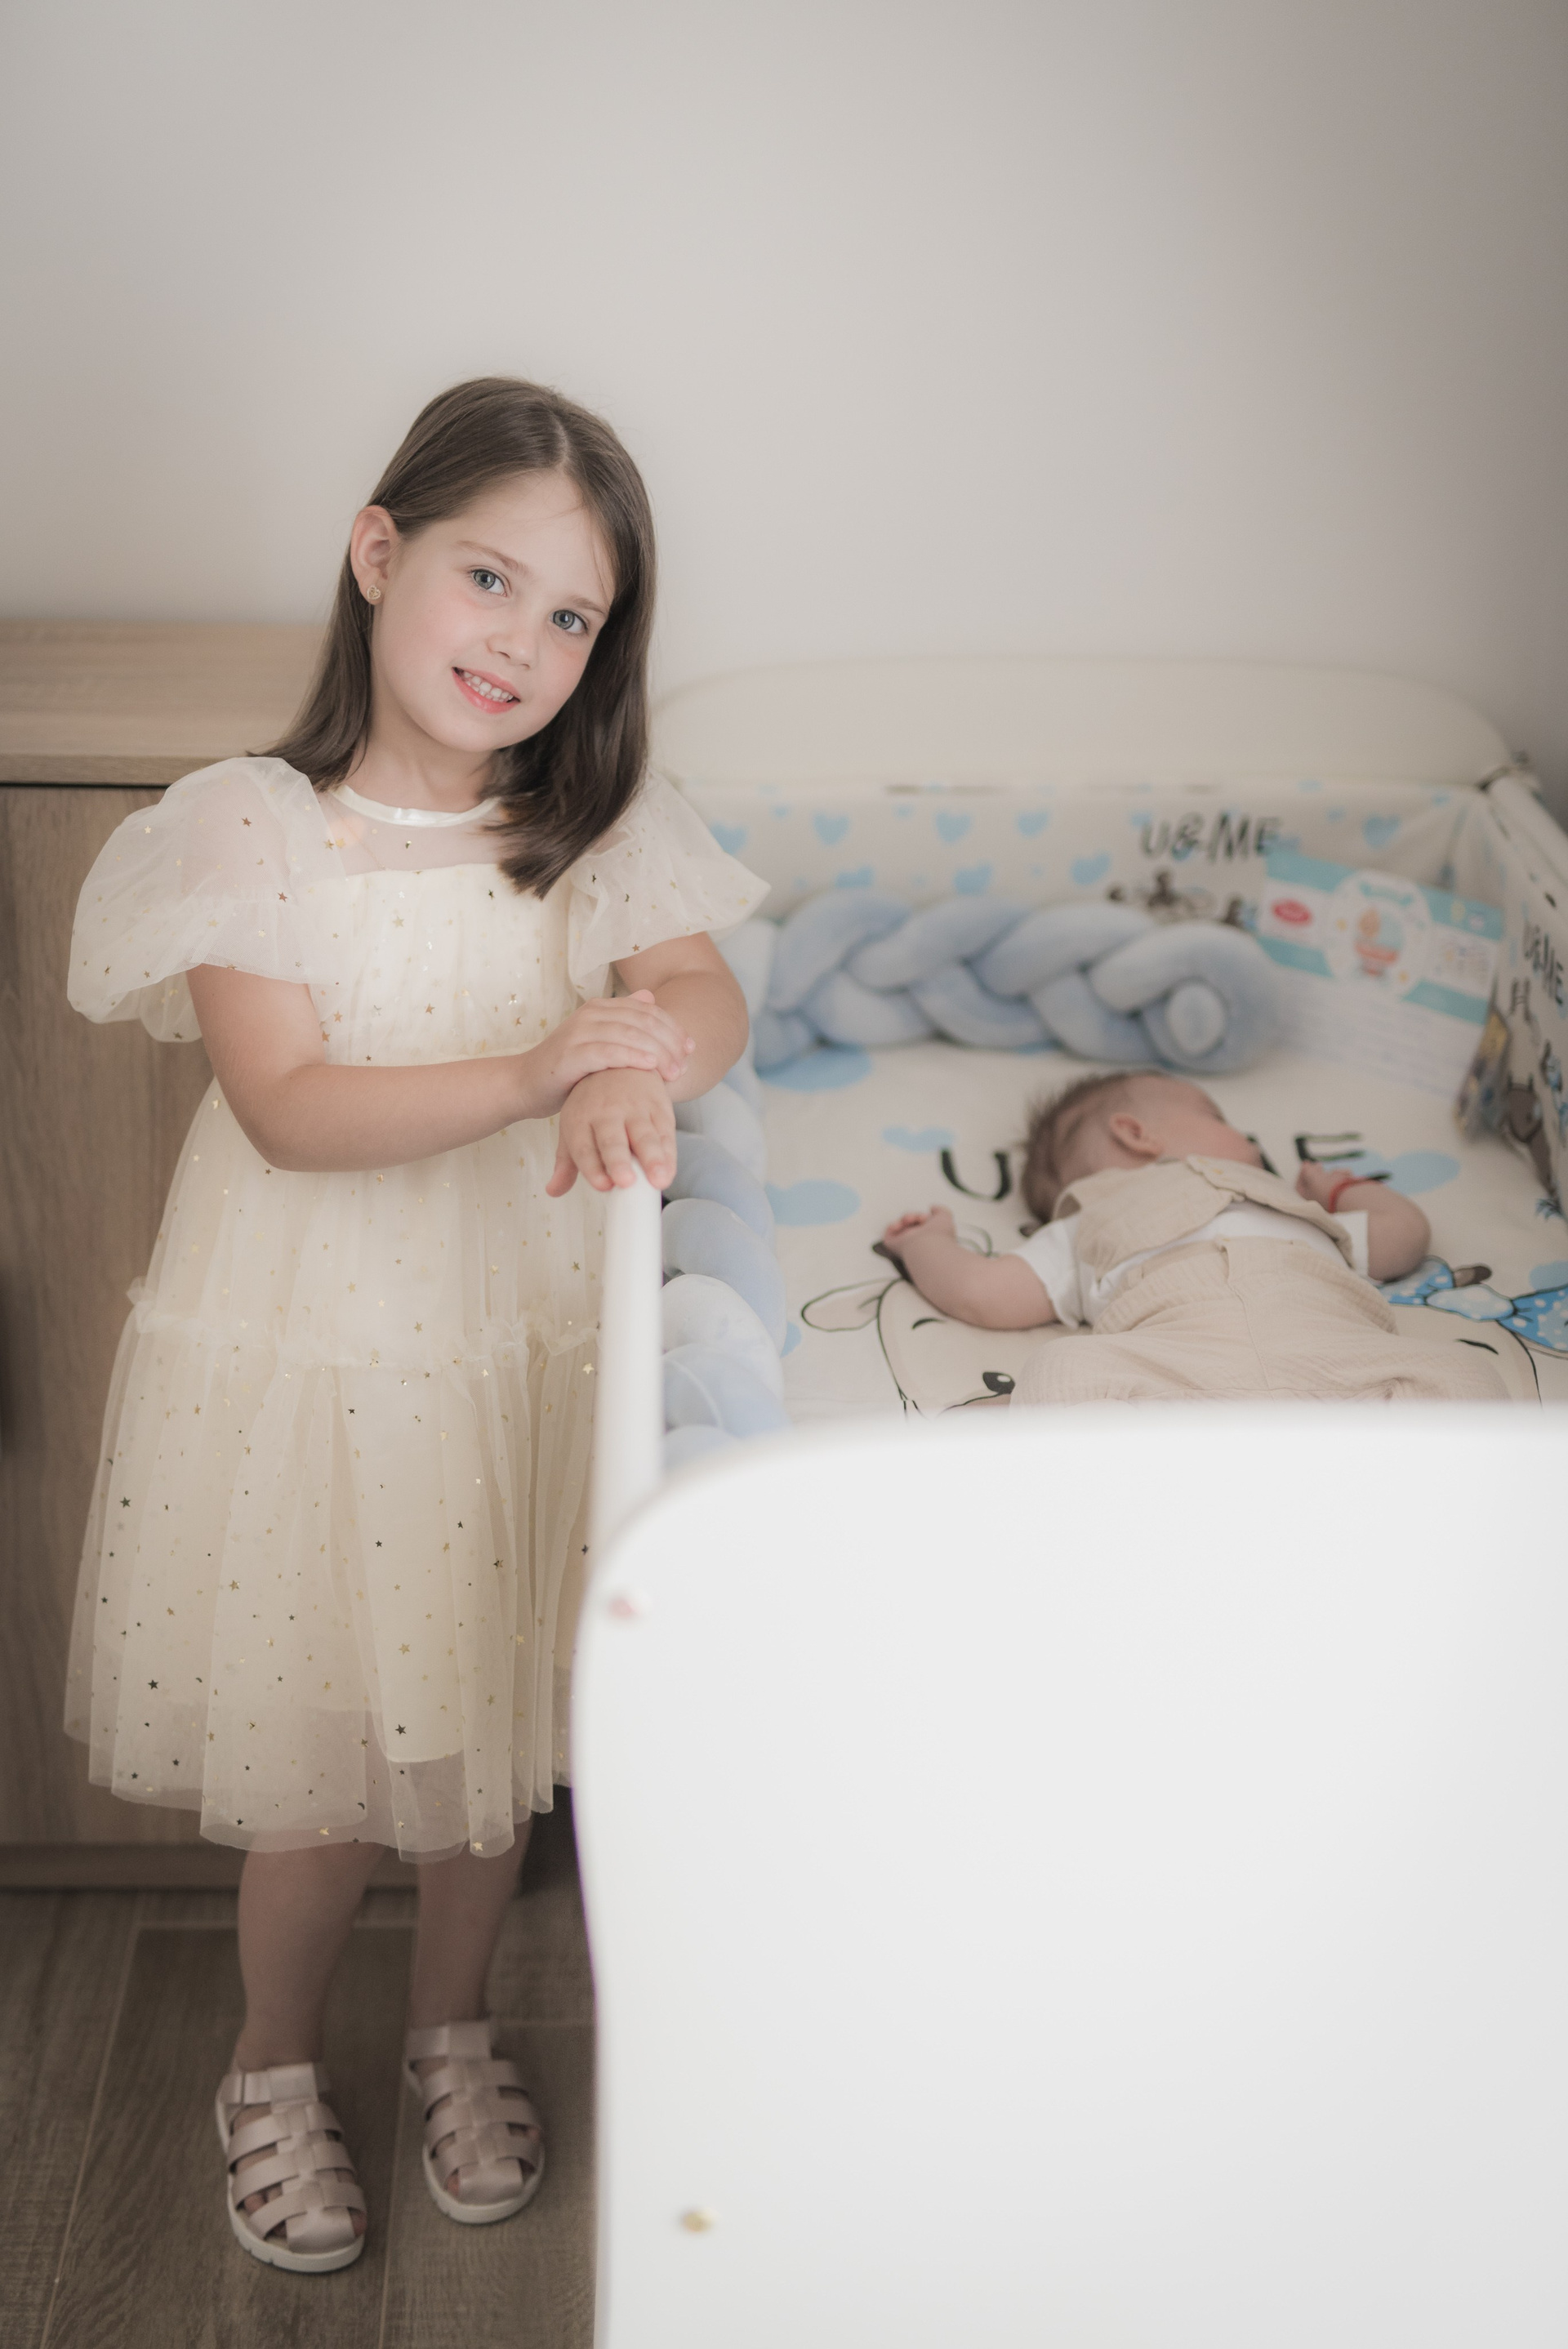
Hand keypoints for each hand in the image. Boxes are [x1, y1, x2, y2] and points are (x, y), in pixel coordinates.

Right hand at [522, 991, 693, 1120]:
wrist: (524, 1084)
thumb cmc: (567, 1069)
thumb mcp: (599, 1043)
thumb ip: (624, 1022)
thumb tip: (650, 997)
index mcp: (601, 1008)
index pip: (648, 1010)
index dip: (673, 1027)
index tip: (691, 1047)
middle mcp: (591, 1014)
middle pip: (643, 1020)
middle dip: (670, 1041)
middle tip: (687, 1062)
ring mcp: (579, 1032)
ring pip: (630, 1034)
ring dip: (658, 1052)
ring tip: (676, 1070)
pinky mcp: (571, 1053)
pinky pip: (609, 1051)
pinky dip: (633, 1056)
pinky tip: (651, 1067)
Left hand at [546, 1068, 676, 1196]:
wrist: (621, 1062)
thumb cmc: (593, 1104)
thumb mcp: (574, 1128)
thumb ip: (566, 1163)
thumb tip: (553, 1191)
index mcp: (580, 1119)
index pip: (583, 1148)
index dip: (593, 1168)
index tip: (603, 1187)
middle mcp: (606, 1112)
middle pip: (612, 1140)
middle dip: (618, 1161)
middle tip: (625, 1181)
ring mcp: (634, 1107)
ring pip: (644, 1135)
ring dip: (652, 1159)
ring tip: (659, 1180)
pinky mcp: (657, 1105)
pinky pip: (665, 1131)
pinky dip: (669, 1153)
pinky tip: (669, 1171)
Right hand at [879, 1206, 956, 1258]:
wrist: (929, 1246)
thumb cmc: (939, 1234)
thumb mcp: (945, 1217)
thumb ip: (940, 1210)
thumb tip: (932, 1208)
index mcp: (929, 1238)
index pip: (922, 1225)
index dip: (923, 1216)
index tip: (926, 1217)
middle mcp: (918, 1242)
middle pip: (911, 1224)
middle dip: (913, 1216)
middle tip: (918, 1218)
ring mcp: (906, 1244)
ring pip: (901, 1227)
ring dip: (905, 1218)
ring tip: (909, 1220)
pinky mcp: (895, 1246)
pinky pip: (888, 1236)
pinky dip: (891, 1227)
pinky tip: (899, 1225)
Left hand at [1295, 1161, 1374, 1208]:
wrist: (1353, 1197)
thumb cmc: (1330, 1189)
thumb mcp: (1313, 1178)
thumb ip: (1307, 1171)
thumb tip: (1305, 1166)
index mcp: (1309, 1198)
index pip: (1300, 1186)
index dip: (1301, 1173)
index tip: (1306, 1163)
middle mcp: (1320, 1199)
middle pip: (1315, 1182)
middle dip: (1317, 1172)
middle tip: (1318, 1165)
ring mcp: (1334, 1196)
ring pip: (1330, 1179)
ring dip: (1334, 1172)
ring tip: (1339, 1173)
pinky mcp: (1345, 1193)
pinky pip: (1342, 1180)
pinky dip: (1344, 1175)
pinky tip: (1348, 1174)